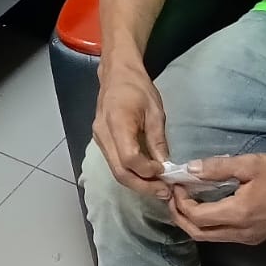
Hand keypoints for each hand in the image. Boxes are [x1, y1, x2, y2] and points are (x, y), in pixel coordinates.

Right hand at [93, 60, 171, 198]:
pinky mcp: (101, 141)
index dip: (147, 171)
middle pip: (120, 171)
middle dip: (143, 186)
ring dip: (137, 182)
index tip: (165, 172)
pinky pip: (114, 163)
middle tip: (165, 193)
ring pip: (116, 171)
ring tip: (158, 188)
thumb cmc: (137, 87)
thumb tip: (166, 166)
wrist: (116, 73)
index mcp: (117, 122)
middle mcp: (103, 134)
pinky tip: (146, 176)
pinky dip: (131, 173)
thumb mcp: (155, 111)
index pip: (129, 158)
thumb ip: (158, 140)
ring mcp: (99, 139)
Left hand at [168, 154, 265, 244]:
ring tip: (185, 199)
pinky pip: (224, 235)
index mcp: (238, 215)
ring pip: (211, 237)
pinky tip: (207, 205)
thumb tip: (190, 169)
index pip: (196, 217)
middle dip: (180, 216)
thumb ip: (217, 168)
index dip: (180, 202)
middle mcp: (241, 233)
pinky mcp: (256, 237)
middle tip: (173, 196)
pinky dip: (208, 223)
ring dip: (193, 222)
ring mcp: (249, 238)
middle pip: (198, 234)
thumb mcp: (250, 164)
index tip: (176, 184)